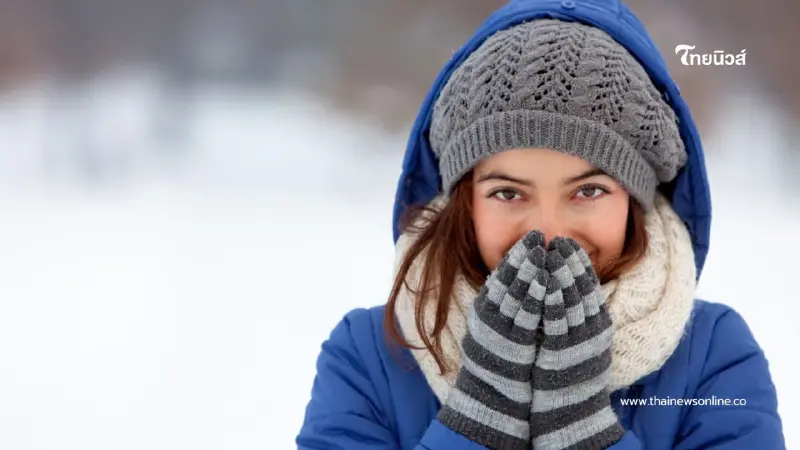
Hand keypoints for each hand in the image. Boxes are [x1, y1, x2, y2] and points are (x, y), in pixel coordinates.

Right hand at [438, 230, 548, 449]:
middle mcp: (489, 316)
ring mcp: (499, 329)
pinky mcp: (512, 343)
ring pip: (516, 292)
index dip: (516, 254)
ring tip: (543, 250)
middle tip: (537, 235)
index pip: (501, 275)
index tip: (530, 237)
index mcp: (485, 309)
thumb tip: (520, 280)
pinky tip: (547, 281)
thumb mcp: (495, 326)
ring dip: (531, 270)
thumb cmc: (498, 361)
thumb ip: (504, 304)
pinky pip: (526, 315)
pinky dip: (536, 295)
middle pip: (508, 279)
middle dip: (524, 255)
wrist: (491, 396)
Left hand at [530, 237, 623, 449]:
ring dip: (561, 274)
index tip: (568, 244)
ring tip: (551, 252)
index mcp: (598, 324)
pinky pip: (557, 320)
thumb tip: (566, 288)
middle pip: (582, 288)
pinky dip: (552, 299)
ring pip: (571, 299)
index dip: (579, 263)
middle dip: (570, 261)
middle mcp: (592, 330)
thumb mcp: (581, 339)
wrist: (572, 410)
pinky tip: (545, 282)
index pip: (590, 286)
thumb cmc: (572, 373)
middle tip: (559, 240)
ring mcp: (579, 340)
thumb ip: (578, 316)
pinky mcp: (563, 351)